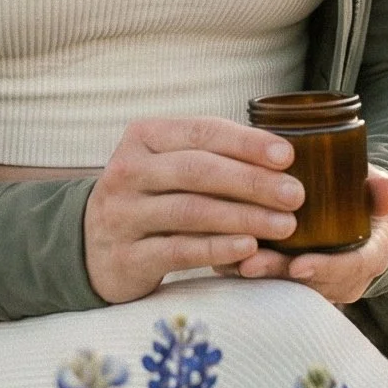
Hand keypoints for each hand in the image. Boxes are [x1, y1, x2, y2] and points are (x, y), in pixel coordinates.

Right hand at [82, 116, 304, 302]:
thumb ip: (211, 154)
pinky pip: (178, 250)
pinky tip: (249, 248)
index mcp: (143, 136)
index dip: (246, 142)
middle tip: (296, 194)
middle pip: (197, 170)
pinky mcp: (126, 256)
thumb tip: (280, 155)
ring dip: (243, 217)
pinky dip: (218, 248)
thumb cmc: (150, 195)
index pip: (201, 131)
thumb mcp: (168, 163)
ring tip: (284, 224)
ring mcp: (122, 214)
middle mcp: (127, 170)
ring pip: (190, 211)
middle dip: (252, 181)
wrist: (91, 245)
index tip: (287, 155)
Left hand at [235, 167, 387, 305]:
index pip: (353, 267)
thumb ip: (381, 189)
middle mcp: (347, 278)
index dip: (326, 267)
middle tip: (249, 263)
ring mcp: (322, 283)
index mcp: (372, 254)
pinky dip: (252, 270)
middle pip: (314, 282)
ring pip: (290, 286)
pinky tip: (225, 258)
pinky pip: (275, 282)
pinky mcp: (297, 281)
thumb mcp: (375, 186)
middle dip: (280, 273)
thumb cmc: (364, 194)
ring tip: (231, 261)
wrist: (358, 210)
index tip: (298, 265)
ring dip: (261, 275)